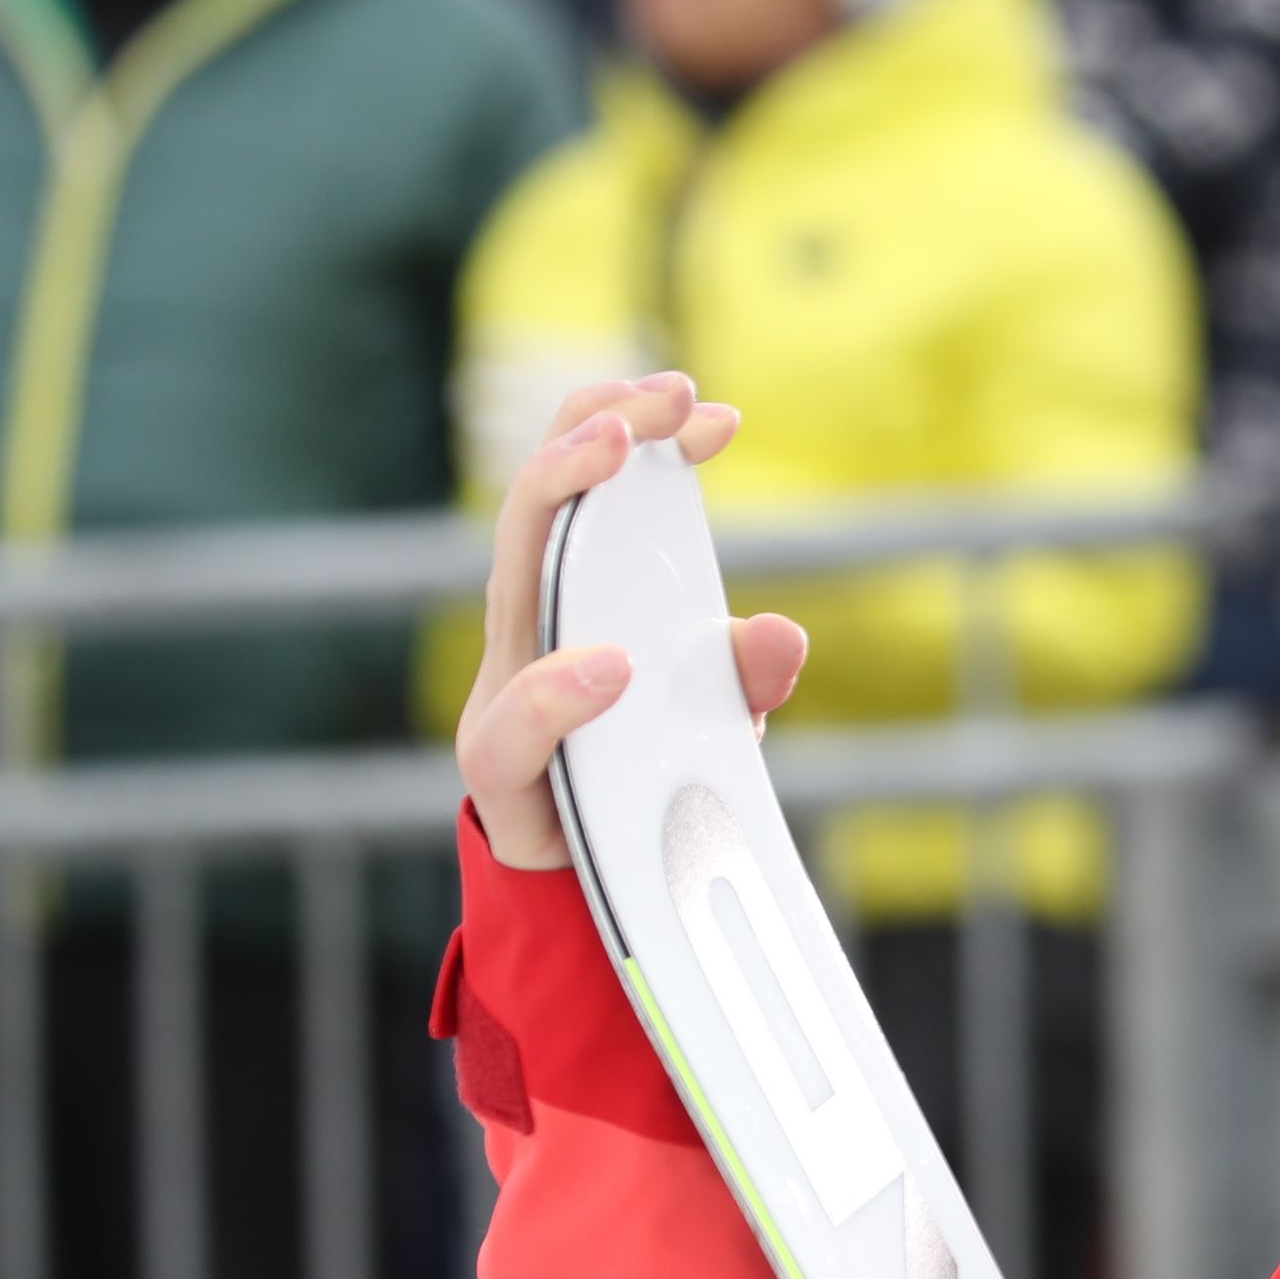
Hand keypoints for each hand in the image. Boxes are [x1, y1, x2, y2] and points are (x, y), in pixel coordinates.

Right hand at [456, 373, 808, 871]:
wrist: (590, 886)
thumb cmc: (642, 781)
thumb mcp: (720, 722)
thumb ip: (749, 676)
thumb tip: (781, 632)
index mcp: (578, 596)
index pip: (594, 488)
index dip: (640, 430)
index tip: (716, 412)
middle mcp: (533, 621)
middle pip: (542, 496)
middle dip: (598, 423)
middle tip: (668, 392)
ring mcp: (508, 683)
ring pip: (510, 568)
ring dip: (558, 492)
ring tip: (612, 448)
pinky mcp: (499, 762)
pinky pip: (519, 717)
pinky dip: (561, 688)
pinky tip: (608, 665)